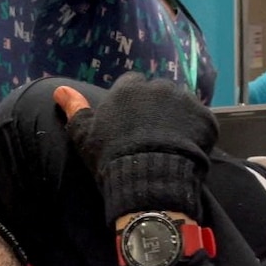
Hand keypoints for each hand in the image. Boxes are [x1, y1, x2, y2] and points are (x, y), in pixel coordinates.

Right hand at [54, 73, 217, 222]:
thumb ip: (75, 109)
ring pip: (182, 105)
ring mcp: (185, 101)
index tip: (132, 122)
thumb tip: (59, 89)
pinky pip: (202, 122)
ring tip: (173, 145)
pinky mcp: (205, 118)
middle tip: (154, 136)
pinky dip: (197, 133)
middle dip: (158, 109)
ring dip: (179, 119)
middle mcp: (158, 87)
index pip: (132, 84)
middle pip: (159, 93)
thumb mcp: (85, 136)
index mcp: (129, 88)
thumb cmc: (112, 158)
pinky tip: (189, 151)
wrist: (149, 181)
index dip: (132, 104)